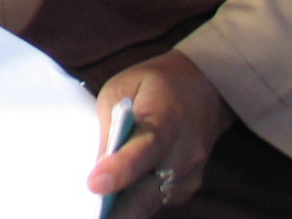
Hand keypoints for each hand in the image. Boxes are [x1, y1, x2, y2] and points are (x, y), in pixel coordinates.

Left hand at [86, 50, 231, 215]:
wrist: (204, 88)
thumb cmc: (154, 85)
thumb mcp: (121, 88)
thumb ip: (109, 125)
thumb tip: (97, 167)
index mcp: (167, 117)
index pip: (145, 148)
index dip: (120, 169)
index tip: (94, 184)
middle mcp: (186, 151)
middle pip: (148, 190)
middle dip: (115, 207)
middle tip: (87, 209)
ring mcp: (191, 173)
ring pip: (149, 202)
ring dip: (123, 204)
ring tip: (100, 196)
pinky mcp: (188, 187)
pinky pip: (156, 200)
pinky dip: (136, 198)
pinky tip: (123, 185)